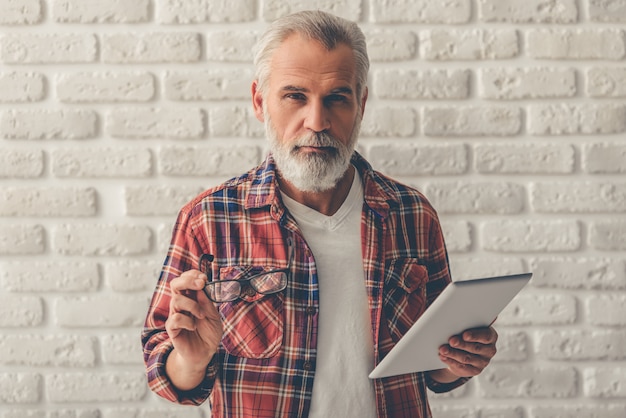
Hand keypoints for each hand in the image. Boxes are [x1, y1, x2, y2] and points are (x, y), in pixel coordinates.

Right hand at [165, 270, 222, 388]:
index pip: (186, 279)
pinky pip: (175, 319)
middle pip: (175, 284)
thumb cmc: (209, 332)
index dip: (193, 275)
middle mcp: (181, 304)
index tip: (204, 279)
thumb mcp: (213, 315)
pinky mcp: (172, 328)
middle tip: (200, 284)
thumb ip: (207, 302)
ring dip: (192, 306)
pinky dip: (187, 321)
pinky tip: (193, 327)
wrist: (205, 352)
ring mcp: (175, 315)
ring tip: (201, 315)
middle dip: (188, 281)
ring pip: (176, 300)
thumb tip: (202, 287)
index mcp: (192, 297)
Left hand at [437, 326, 497, 377]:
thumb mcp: (470, 326)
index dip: (475, 336)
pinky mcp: (474, 370)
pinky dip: (450, 361)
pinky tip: (443, 356)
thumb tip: (470, 308)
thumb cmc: (466, 333)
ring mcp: (483, 362)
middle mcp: (489, 350)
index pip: (486, 336)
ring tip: (443, 349)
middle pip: (475, 348)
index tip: (464, 334)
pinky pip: (461, 367)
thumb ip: (470, 320)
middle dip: (461, 344)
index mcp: (491, 336)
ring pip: (467, 358)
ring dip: (453, 353)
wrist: (465, 349)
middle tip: (451, 341)